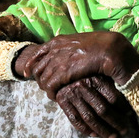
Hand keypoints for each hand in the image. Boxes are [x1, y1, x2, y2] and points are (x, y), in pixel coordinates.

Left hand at [23, 32, 138, 99]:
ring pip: (42, 78)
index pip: (37, 53)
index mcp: (59, 41)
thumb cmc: (101, 46)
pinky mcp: (63, 73)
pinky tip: (57, 96)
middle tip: (47, 86)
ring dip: (47, 87)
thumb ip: (71, 46)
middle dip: (40, 78)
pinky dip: (51, 93)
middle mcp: (55, 50)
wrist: (110, 49)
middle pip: (37, 68)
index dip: (31, 64)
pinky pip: (50, 86)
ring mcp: (58, 60)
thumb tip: (69, 53)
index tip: (28, 72)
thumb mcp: (81, 42)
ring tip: (53, 93)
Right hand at [57, 76, 130, 137]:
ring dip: (103, 130)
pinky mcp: (63, 102)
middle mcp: (83, 86)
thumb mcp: (101, 72)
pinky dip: (86, 130)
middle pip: (102, 110)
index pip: (113, 97)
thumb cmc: (88, 72)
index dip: (123, 108)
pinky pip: (76, 120)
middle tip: (124, 130)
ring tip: (113, 137)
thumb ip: (112, 82)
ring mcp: (72, 95)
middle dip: (115, 123)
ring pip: (90, 118)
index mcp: (96, 78)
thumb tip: (130, 94)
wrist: (63, 71)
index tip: (129, 114)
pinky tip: (95, 135)